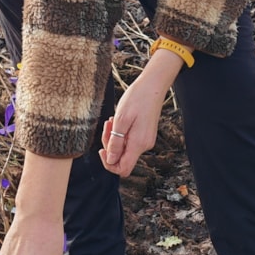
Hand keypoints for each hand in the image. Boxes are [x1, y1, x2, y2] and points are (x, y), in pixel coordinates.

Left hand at [99, 49, 183, 177]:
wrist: (153, 85)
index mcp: (138, 144)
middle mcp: (144, 145)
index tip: (101, 150)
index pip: (123, 169)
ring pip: (124, 148)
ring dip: (114, 136)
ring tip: (112, 119)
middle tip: (107, 126)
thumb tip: (110, 160)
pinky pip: (129, 140)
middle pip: (121, 158)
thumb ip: (115, 142)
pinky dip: (121, 132)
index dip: (109, 163)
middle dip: (110, 145)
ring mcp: (145, 140)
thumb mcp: (121, 120)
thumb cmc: (137, 98)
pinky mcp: (145, 134)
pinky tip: (119, 119)